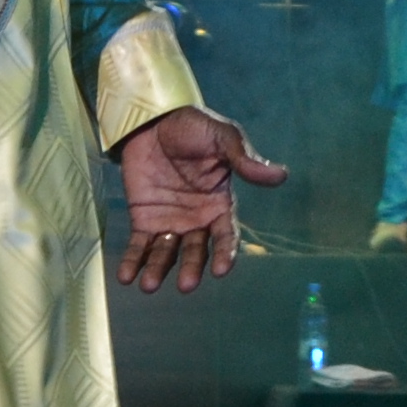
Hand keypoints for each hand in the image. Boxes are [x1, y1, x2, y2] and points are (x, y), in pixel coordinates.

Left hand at [116, 108, 287, 293]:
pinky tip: (125, 276)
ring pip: (167, 253)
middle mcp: (197, 220)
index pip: (226, 235)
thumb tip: (281, 175)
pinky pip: (140, 245)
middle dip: (191, 268)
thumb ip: (244, 159)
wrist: (152, 120)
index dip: (226, 253)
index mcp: (219, 204)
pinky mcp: (144, 219)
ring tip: (149, 285)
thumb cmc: (192, 127)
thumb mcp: (221, 138)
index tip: (222, 270)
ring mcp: (170, 222)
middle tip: (185, 285)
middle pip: (196, 250)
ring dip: (159, 270)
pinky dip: (133, 261)